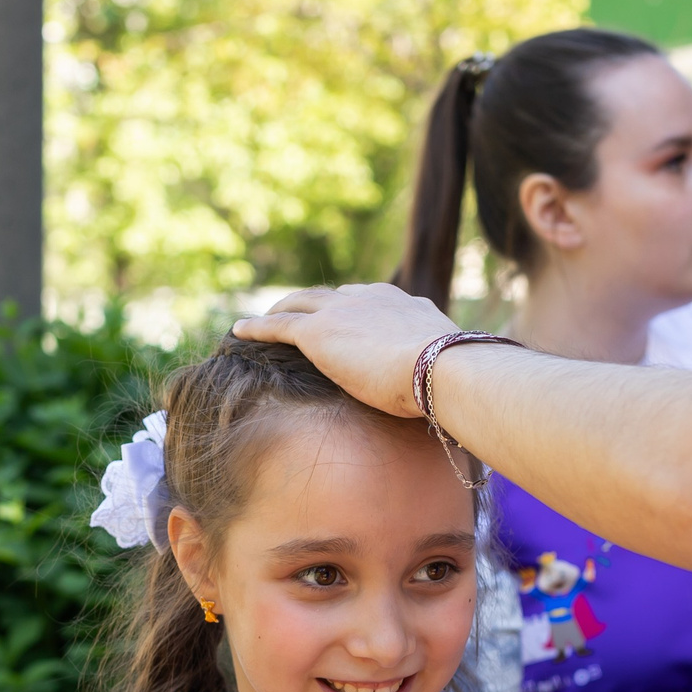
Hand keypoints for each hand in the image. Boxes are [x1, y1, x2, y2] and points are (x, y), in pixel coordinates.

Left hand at [231, 283, 459, 417]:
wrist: (441, 369)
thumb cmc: (452, 378)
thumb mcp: (445, 367)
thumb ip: (435, 370)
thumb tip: (452, 395)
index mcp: (402, 303)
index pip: (367, 299)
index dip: (348, 307)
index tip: (340, 317)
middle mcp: (370, 298)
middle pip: (329, 296)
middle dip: (309, 303)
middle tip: (293, 313)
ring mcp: (341, 312)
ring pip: (298, 304)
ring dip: (278, 310)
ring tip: (259, 321)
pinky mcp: (318, 333)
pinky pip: (279, 325)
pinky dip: (256, 327)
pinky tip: (238, 331)